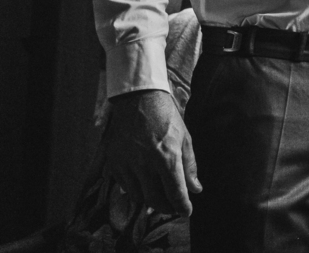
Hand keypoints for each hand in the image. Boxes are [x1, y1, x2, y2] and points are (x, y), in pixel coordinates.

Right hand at [103, 89, 200, 215]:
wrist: (139, 97)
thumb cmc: (166, 116)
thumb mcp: (184, 137)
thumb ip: (189, 165)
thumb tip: (195, 189)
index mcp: (167, 156)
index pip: (175, 192)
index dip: (182, 206)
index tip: (187, 211)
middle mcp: (145, 163)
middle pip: (154, 199)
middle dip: (166, 207)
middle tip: (173, 206)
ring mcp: (127, 162)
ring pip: (137, 195)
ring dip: (149, 199)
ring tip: (159, 195)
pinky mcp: (114, 160)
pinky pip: (123, 185)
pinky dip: (134, 189)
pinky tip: (143, 184)